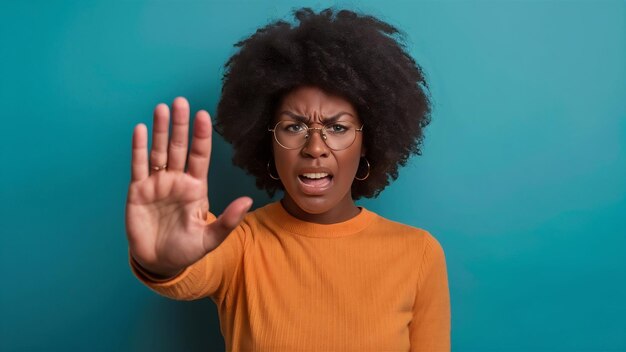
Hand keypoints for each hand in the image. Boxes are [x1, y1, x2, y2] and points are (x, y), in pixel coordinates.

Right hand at [125, 97, 251, 277]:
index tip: (204, 115)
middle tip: (180, 101)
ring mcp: (157, 184)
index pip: (200, 156)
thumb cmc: (186, 250)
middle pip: (179, 147)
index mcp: (196, 188)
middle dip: (180, 125)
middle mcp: (177, 181)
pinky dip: (138, 148)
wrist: (160, 263)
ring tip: (161, 109)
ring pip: (158, 151)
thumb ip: (228, 220)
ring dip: (159, 130)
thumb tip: (248, 201)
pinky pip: (139, 165)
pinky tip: (140, 130)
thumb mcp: (210, 238)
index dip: (201, 136)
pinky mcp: (138, 191)